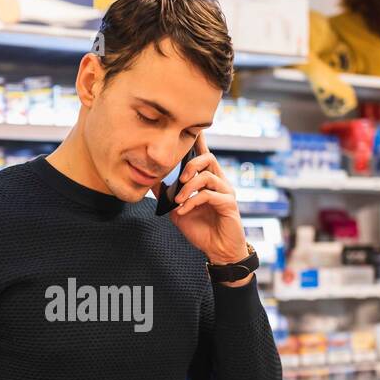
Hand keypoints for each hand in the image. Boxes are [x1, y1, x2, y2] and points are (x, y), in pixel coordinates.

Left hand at [169, 136, 251, 282]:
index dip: (199, 141)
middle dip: (191, 164)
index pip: (204, 155)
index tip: (192, 128)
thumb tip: (151, 181)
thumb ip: (167, 195)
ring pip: (208, 176)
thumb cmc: (201, 229)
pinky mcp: (229, 204)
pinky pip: (209, 195)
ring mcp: (226, 192)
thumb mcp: (177, 210)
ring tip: (179, 200)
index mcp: (208, 180)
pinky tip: (184, 211)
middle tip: (179, 178)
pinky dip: (192, 202)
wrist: (217, 251)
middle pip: (209, 158)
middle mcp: (219, 182)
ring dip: (189, 187)